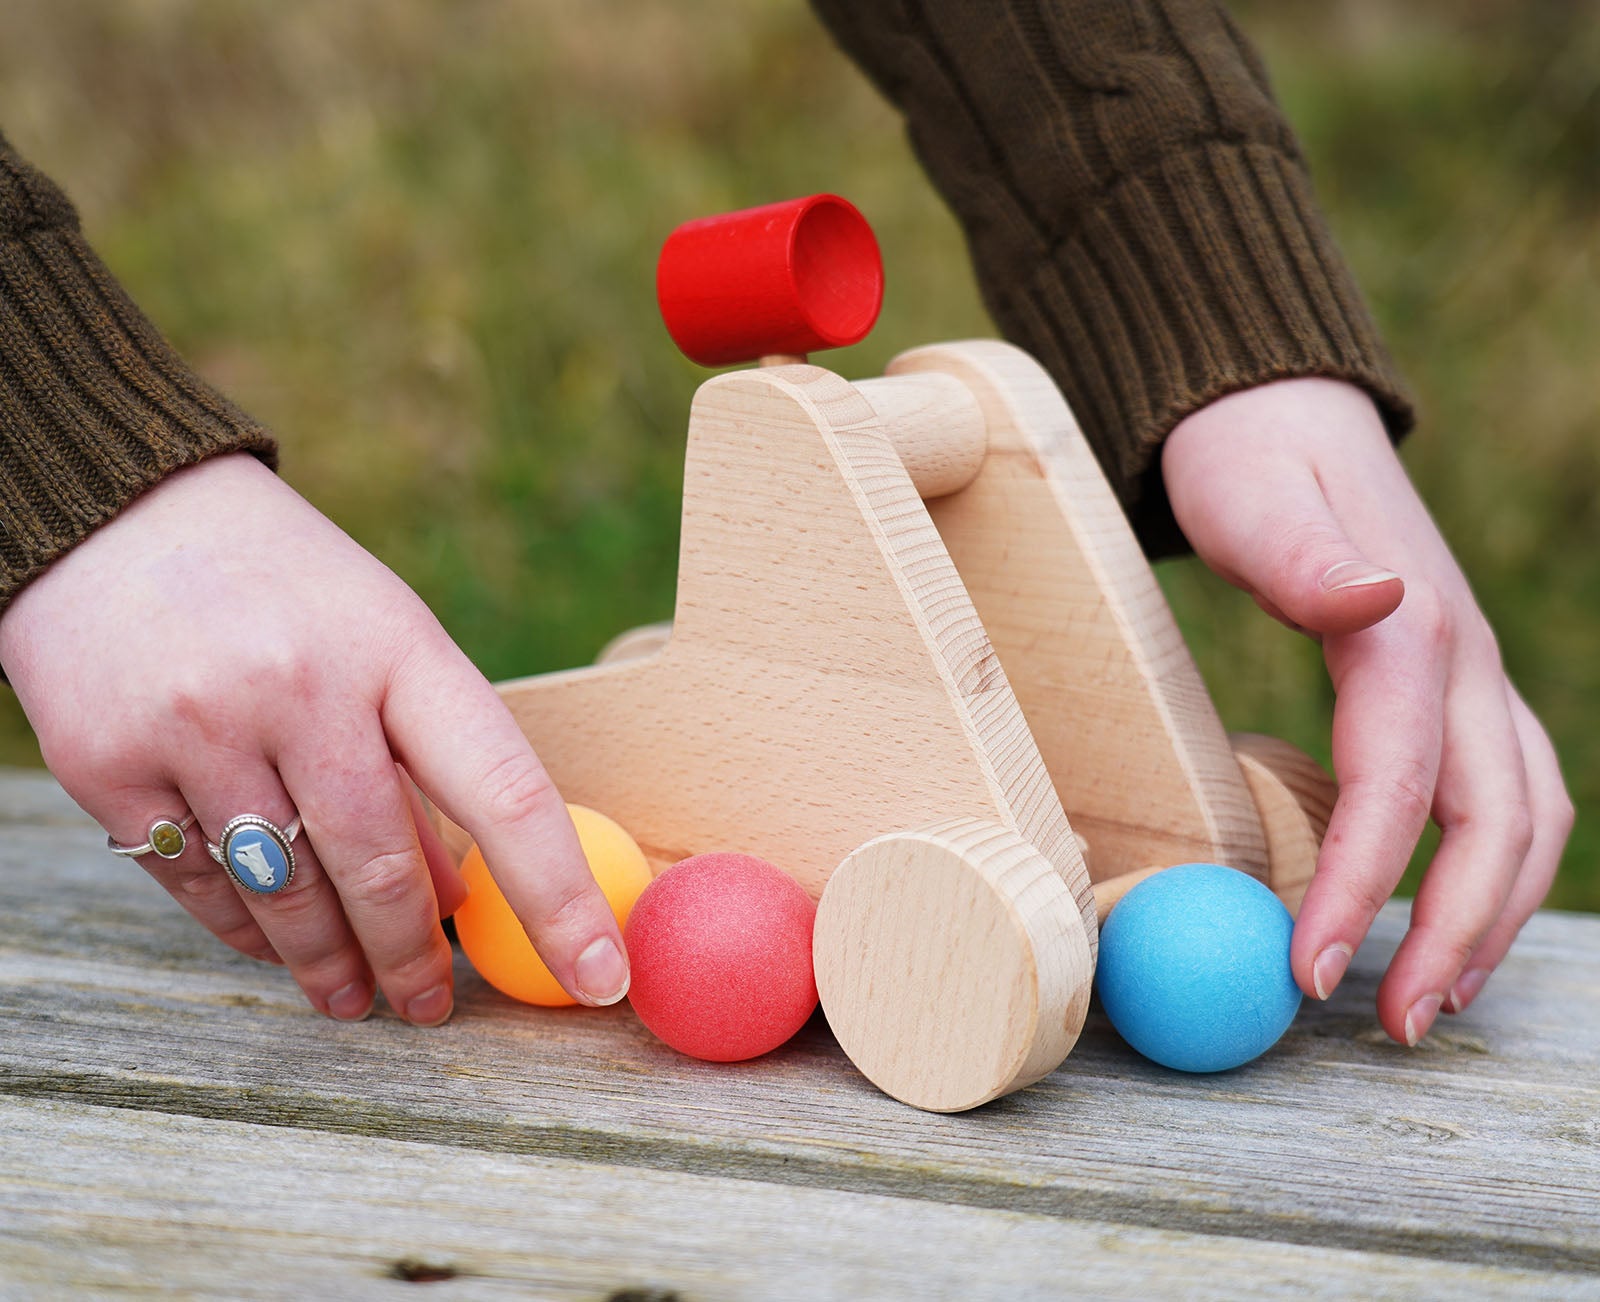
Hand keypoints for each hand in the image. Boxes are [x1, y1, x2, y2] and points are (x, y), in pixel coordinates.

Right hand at [0, 453, 628, 1023]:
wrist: (118, 514)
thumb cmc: (289, 590)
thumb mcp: (384, 641)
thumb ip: (425, 761)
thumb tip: (459, 900)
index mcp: (400, 648)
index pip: (506, 792)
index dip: (560, 898)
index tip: (601, 978)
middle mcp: (302, 686)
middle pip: (384, 868)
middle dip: (416, 959)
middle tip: (432, 1007)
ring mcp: (198, 725)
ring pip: (287, 896)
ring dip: (330, 965)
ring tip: (352, 999)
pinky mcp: (107, 763)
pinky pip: (197, 887)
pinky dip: (246, 931)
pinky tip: (272, 944)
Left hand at [1163, 378, 1571, 1044]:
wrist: (1276, 412)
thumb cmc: (1245, 460)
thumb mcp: (1249, 494)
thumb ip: (1302, 553)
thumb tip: (1375, 597)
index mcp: (1408, 629)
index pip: (1400, 785)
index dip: (1364, 885)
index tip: (1309, 970)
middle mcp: (1460, 658)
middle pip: (1497, 819)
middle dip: (1452, 932)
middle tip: (1383, 1024)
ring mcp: (1468, 674)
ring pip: (1523, 814)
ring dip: (1487, 916)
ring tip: (1425, 999)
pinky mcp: (1450, 686)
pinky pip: (1497, 792)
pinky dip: (1487, 870)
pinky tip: (1441, 919)